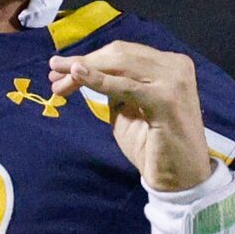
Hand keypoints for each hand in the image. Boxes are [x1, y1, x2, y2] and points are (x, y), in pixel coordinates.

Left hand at [50, 42, 209, 191]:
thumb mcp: (128, 109)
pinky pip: (125, 85)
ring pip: (119, 64)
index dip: (91, 58)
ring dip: (84, 69)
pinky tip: (77, 77)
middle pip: (119, 54)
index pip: (124, 53)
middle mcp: (175, 66)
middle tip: (53, 72)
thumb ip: (115, 87)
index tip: (62, 69)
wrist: (181, 180)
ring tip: (58, 78)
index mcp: (169, 65)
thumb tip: (86, 70)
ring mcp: (173, 80)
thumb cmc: (154, 148)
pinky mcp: (166, 98)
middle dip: (82, 62)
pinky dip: (98, 80)